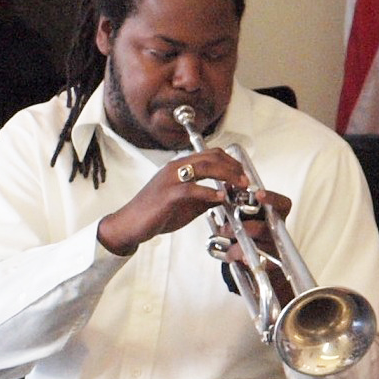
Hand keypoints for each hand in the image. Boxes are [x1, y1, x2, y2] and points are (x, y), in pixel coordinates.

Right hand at [96, 149, 251, 254]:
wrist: (131, 224)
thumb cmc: (159, 212)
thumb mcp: (190, 203)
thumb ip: (209, 197)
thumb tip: (231, 195)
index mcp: (181, 166)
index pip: (212, 154)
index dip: (233, 162)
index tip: (245, 175)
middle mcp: (176, 167)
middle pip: (212, 157)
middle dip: (234, 167)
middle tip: (247, 181)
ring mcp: (170, 179)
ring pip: (204, 167)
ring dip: (227, 175)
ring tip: (240, 186)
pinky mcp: (167, 193)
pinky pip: (191, 188)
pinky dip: (209, 191)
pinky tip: (221, 197)